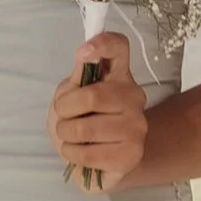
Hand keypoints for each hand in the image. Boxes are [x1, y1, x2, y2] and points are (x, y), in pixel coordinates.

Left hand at [49, 28, 148, 186]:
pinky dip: (72, 154)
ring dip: (66, 135)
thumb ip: (79, 77)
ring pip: (86, 129)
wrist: (103, 156)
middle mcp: (134, 98)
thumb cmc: (84, 119)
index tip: (83, 52)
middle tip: (63, 117)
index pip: (119, 47)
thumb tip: (85, 54)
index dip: (102, 44)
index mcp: (119, 76)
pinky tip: (77, 151)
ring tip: (70, 136)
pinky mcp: (131, 155)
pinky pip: (88, 154)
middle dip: (65, 110)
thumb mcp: (72, 94)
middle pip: (92, 96)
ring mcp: (137, 127)